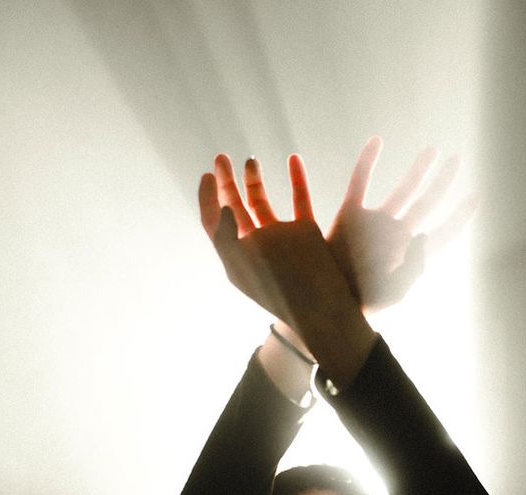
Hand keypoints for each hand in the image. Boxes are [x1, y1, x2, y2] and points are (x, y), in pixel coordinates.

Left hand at [199, 154, 353, 335]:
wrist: (319, 306)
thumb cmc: (278, 292)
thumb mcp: (241, 265)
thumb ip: (225, 236)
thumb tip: (223, 207)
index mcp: (236, 256)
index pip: (214, 223)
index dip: (207, 199)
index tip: (207, 176)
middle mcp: (255, 245)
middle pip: (233, 208)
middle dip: (225, 182)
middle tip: (221, 158)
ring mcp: (279, 237)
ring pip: (262, 202)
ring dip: (254, 180)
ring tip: (250, 160)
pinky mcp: (305, 232)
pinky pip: (300, 200)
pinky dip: (297, 179)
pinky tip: (293, 159)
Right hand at [319, 136, 477, 311]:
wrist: (323, 302)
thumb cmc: (360, 305)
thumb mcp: (393, 294)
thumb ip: (414, 269)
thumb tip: (425, 236)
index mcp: (410, 255)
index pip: (443, 233)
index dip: (460, 215)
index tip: (475, 196)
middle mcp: (396, 235)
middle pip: (427, 203)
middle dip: (443, 182)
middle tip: (457, 159)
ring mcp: (374, 224)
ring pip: (402, 190)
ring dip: (417, 171)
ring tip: (432, 151)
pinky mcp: (349, 216)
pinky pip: (359, 183)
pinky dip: (366, 162)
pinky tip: (377, 141)